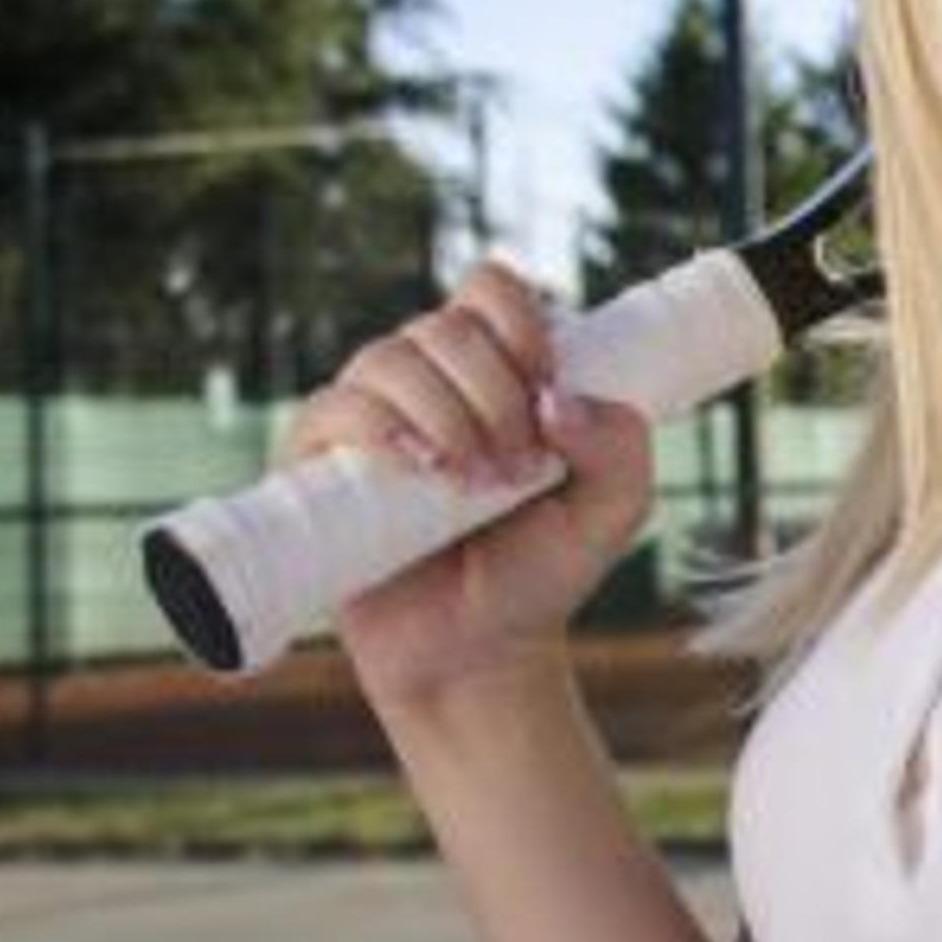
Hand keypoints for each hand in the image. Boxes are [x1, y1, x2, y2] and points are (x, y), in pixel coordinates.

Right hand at [278, 258, 653, 714]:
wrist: (479, 651)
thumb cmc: (540, 571)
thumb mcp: (614, 509)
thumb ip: (621, 446)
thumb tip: (558, 400)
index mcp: (493, 369)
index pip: (491, 290)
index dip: (520, 321)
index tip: (549, 389)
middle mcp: (427, 379)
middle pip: (446, 326)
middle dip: (493, 392)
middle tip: (519, 468)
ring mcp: (370, 416)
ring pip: (389, 358)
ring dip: (445, 415)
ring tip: (475, 484)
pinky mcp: (320, 463)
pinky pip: (332, 408)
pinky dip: (378, 427)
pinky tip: (416, 467)